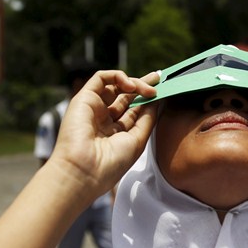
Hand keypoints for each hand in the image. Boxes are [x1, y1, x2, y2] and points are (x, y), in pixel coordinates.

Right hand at [47, 70, 158, 197]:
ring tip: (148, 89)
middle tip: (159, 80)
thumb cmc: (111, 163)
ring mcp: (93, 109)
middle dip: (143, 86)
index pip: (134, 111)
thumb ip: (147, 118)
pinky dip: (118, 76)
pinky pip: (101, 78)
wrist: (84, 171)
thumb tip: (157, 100)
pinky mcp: (83, 99)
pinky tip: (131, 87)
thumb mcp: (137, 140)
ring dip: (134, 83)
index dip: (148, 101)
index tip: (164, 92)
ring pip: (115, 85)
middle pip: (126, 96)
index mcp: (115, 133)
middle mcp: (103, 120)